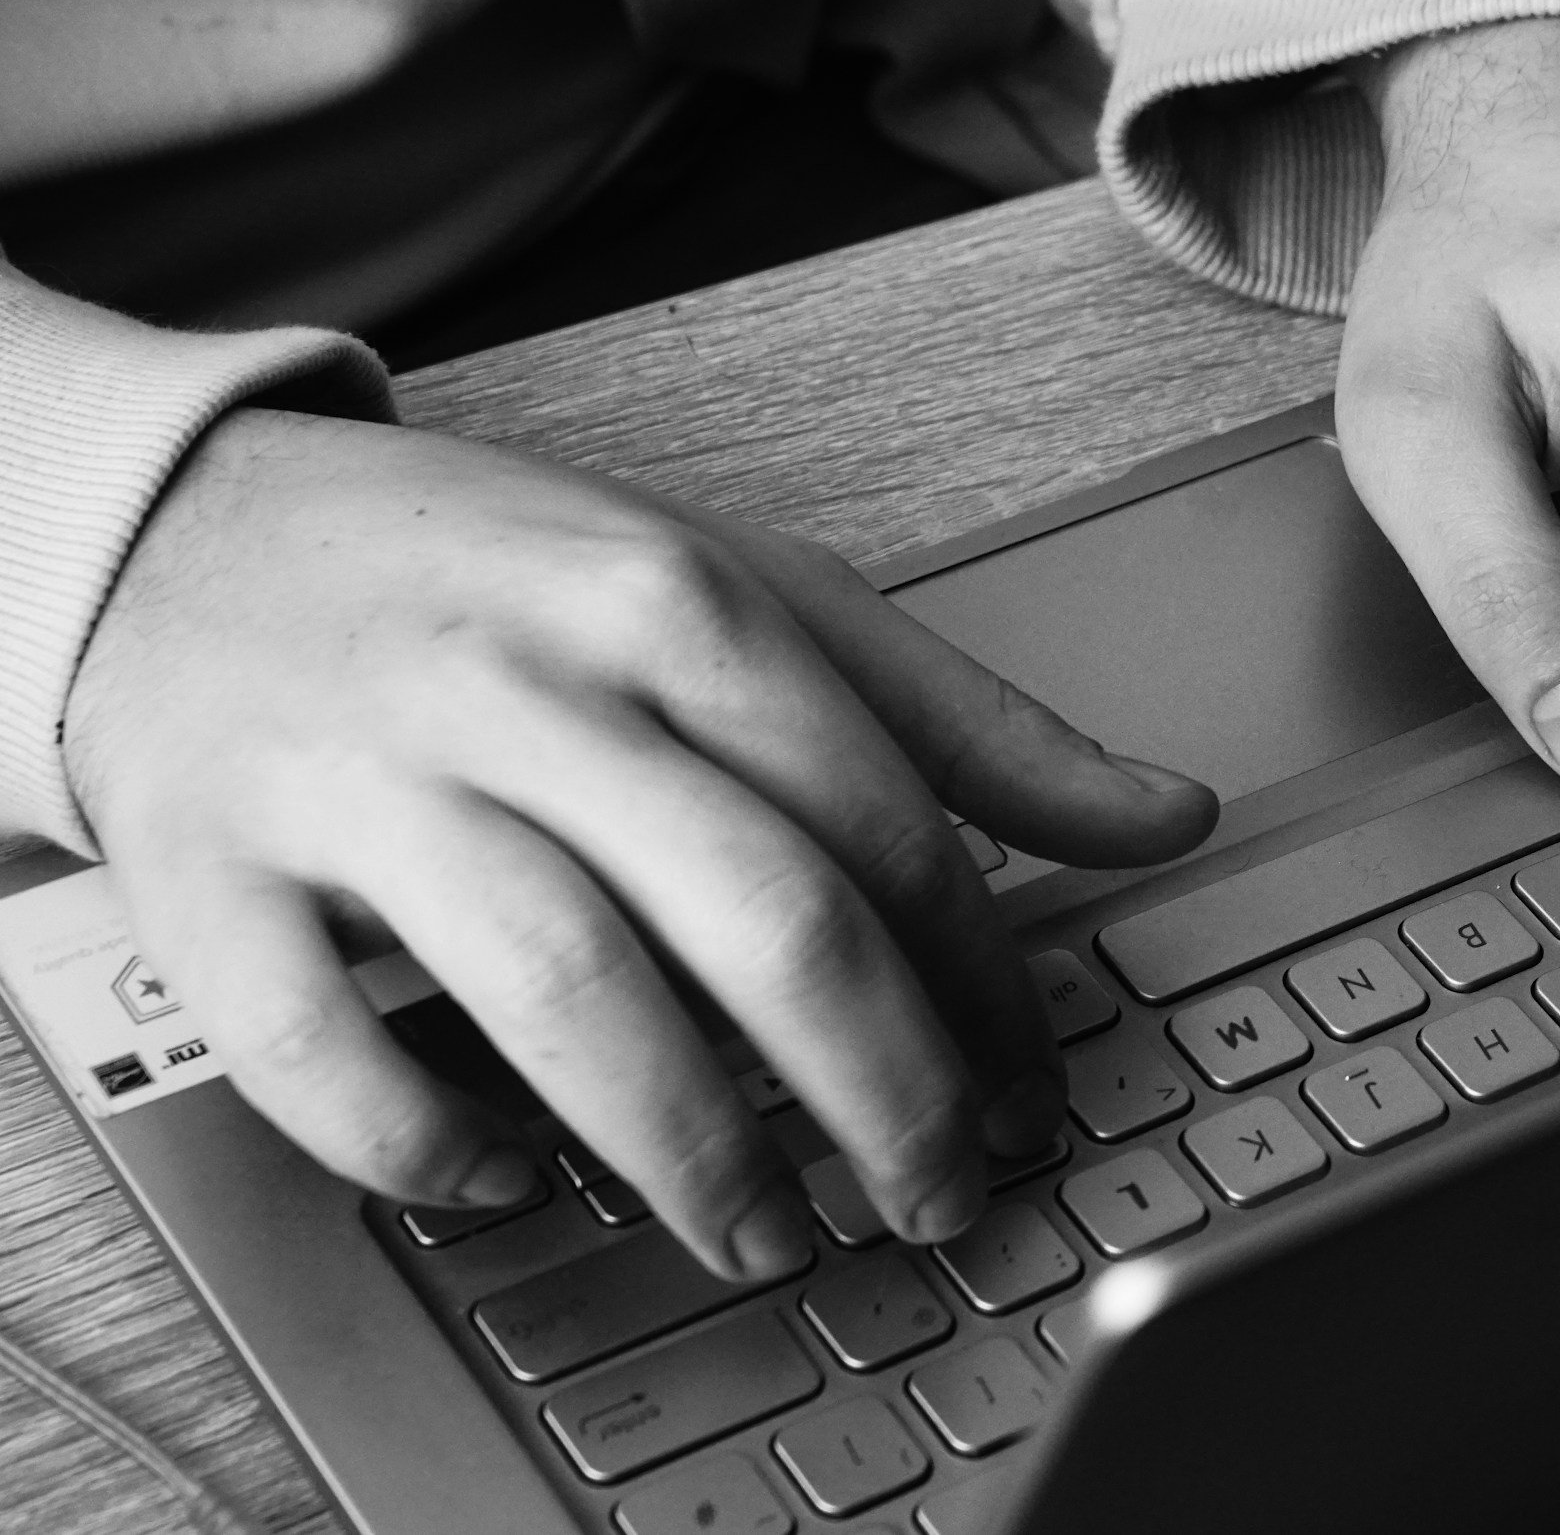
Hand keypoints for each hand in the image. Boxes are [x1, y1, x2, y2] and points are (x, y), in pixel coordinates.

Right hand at [64, 410, 1215, 1276]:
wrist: (190, 528)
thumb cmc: (504, 582)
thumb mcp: (748, 598)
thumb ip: (961, 722)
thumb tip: (1168, 815)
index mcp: (681, 605)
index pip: (890, 821)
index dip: (990, 986)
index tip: (1034, 1088)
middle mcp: (534, 683)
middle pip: (764, 917)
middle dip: (887, 1093)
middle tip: (939, 1197)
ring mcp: (366, 774)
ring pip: (569, 993)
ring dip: (696, 1151)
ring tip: (770, 1232)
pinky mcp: (213, 868)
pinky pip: (319, 1049)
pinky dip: (426, 1145)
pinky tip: (510, 1179)